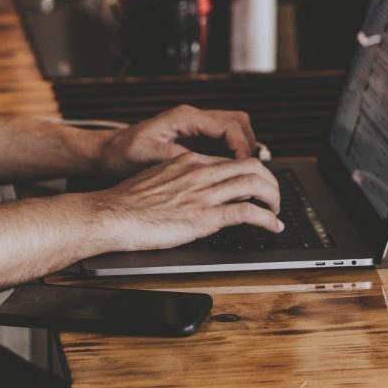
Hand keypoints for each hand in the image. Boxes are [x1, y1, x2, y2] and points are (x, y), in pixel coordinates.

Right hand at [89, 152, 282, 251]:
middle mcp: (200, 172)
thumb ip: (178, 181)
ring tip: (277, 212)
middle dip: (270, 181)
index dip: (250, 173)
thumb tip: (190, 192)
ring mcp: (204, 194)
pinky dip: (268, 219)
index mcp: (188, 162)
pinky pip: (248, 213)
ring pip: (255, 185)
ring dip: (274, 199)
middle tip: (274, 197)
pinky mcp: (205, 217)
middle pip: (251, 166)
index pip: (230, 161)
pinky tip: (273, 227)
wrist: (111, 214)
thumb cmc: (125, 203)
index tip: (256, 185)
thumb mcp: (155, 180)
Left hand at [96, 105, 256, 177]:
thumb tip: (208, 166)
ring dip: (243, 150)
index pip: (228, 125)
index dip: (242, 147)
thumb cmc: (122, 155)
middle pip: (238, 122)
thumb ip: (179, 158)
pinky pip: (222, 142)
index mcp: (185, 118)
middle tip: (252, 171)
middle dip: (249, 145)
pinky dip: (231, 155)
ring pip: (234, 130)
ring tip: (245, 175)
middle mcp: (193, 118)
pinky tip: (230, 175)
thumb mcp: (149, 158)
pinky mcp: (192, 138)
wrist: (105, 154)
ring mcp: (194, 127)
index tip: (247, 168)